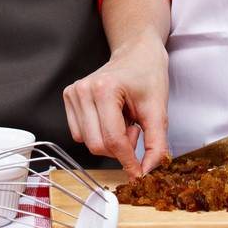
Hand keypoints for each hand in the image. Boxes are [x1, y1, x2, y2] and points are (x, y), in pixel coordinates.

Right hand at [63, 35, 169, 178]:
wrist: (136, 53)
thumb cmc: (148, 76)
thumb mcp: (159, 110)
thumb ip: (156, 144)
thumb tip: (146, 172)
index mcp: (104, 89)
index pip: (112, 139)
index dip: (128, 161)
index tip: (139, 174)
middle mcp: (83, 90)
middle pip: (97, 145)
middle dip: (120, 148)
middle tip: (135, 128)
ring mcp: (73, 93)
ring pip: (87, 143)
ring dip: (109, 142)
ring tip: (123, 120)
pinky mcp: (69, 97)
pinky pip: (80, 134)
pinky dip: (98, 134)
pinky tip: (111, 118)